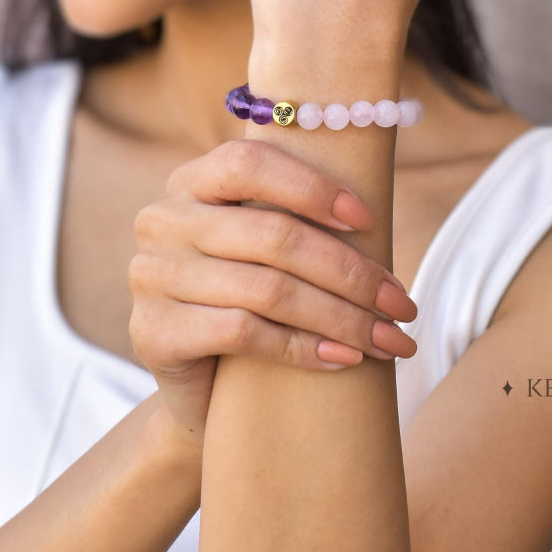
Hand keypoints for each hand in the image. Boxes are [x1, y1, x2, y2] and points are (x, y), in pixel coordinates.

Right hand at [126, 139, 418, 447]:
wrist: (202, 386)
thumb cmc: (251, 299)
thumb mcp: (265, 247)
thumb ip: (295, 217)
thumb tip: (376, 217)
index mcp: (191, 182)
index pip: (250, 164)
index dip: (313, 188)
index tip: (370, 221)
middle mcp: (163, 221)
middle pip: (273, 236)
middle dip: (350, 272)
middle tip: (401, 304)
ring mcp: (151, 277)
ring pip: (267, 289)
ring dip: (342, 317)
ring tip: (389, 339)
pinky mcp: (153, 333)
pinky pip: (243, 332)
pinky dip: (304, 347)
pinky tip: (344, 358)